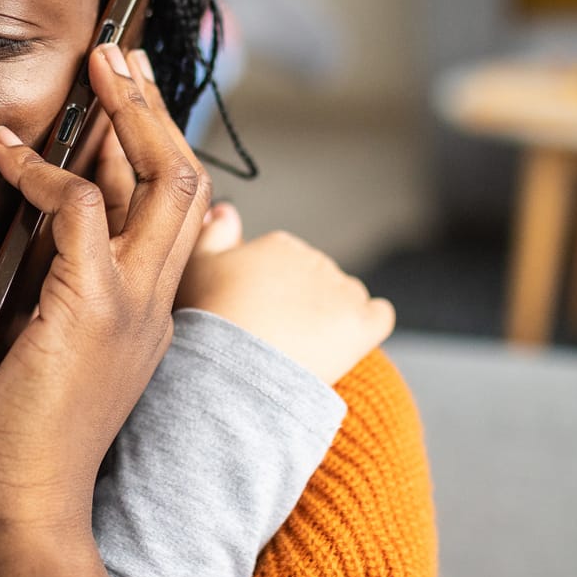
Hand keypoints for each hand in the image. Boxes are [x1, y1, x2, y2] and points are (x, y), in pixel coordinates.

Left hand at [0, 43, 210, 533]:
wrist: (30, 513)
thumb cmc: (25, 445)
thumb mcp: (51, 355)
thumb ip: (60, 296)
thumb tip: (40, 242)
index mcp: (153, 313)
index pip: (173, 209)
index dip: (154, 146)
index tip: (126, 99)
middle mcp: (157, 302)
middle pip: (185, 179)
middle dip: (154, 108)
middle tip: (119, 54)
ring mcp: (132, 304)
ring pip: (162, 180)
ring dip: (127, 113)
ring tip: (96, 65)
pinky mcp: (91, 308)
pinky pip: (80, 208)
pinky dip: (44, 170)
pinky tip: (5, 156)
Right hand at [175, 204, 395, 381]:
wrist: (234, 366)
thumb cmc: (209, 318)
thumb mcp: (196, 266)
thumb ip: (214, 232)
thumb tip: (228, 209)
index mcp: (279, 244)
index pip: (286, 260)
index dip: (271, 288)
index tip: (255, 311)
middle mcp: (315, 259)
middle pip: (316, 279)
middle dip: (301, 301)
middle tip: (276, 334)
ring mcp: (342, 291)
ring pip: (346, 297)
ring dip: (333, 315)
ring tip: (305, 345)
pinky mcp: (362, 324)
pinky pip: (379, 316)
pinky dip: (368, 325)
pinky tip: (347, 342)